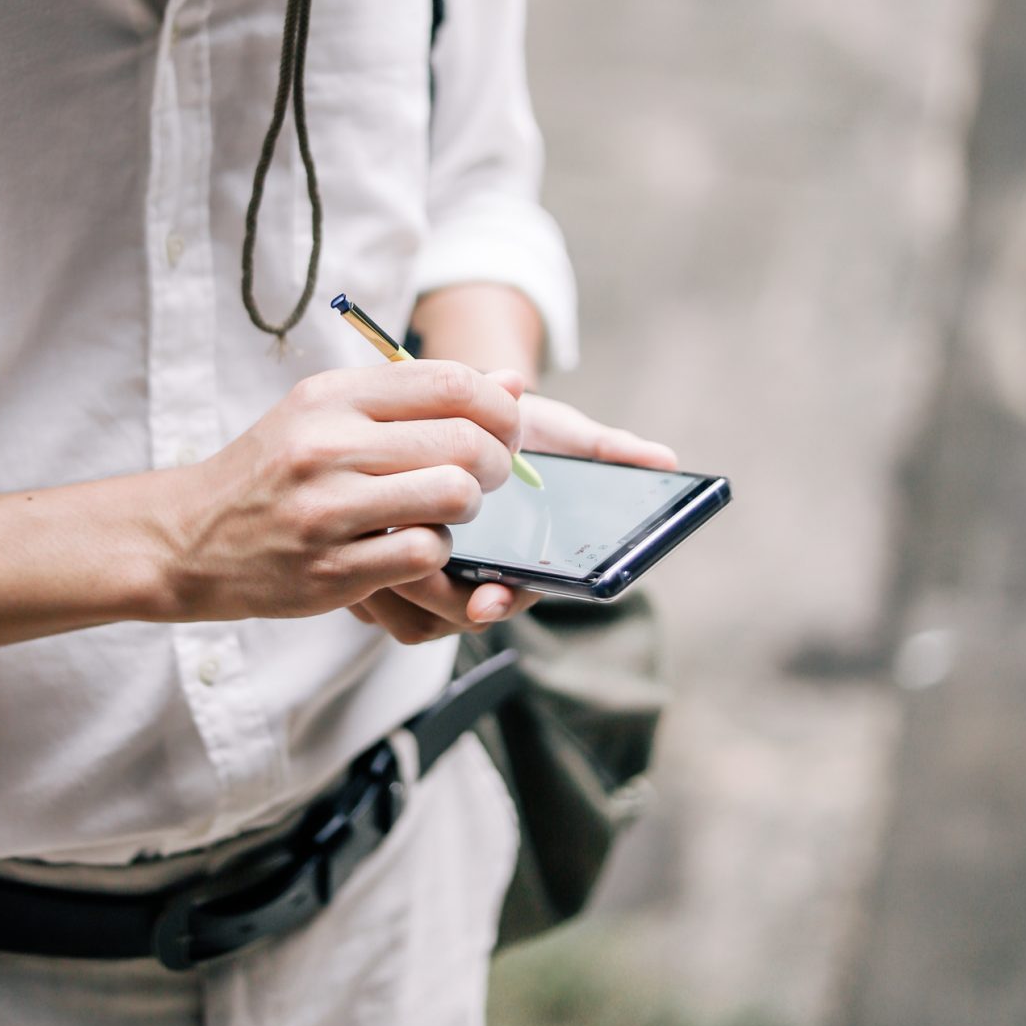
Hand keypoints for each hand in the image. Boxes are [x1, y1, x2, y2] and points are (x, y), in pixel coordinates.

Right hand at [154, 361, 522, 635]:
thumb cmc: (273, 470)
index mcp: (330, 396)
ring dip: (468, 508)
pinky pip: (424, 554)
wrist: (190, 537)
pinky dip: (437, 552)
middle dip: (495, 462)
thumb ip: (415, 396)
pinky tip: (416, 545)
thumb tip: (513, 383)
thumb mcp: (326, 412)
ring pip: (453, 497)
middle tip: (486, 477)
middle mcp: (327, 446)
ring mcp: (327, 511)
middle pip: (463, 440)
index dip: (497, 406)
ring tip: (449, 511)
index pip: (448, 381)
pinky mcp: (331, 571)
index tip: (501, 428)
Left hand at [350, 376, 677, 644]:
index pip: (512, 597)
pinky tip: (362, 530)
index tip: (492, 598)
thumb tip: (664, 459)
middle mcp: (471, 580)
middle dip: (440, 597)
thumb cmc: (510, 426)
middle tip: (425, 559)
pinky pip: (369, 598)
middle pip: (454, 617)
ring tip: (388, 532)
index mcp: (516, 559)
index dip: (502, 602)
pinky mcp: (379, 569)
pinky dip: (364, 572)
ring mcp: (423, 580)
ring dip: (395, 581)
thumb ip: (605, 450)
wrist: (449, 408)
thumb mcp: (556, 430)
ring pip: (407, 615)